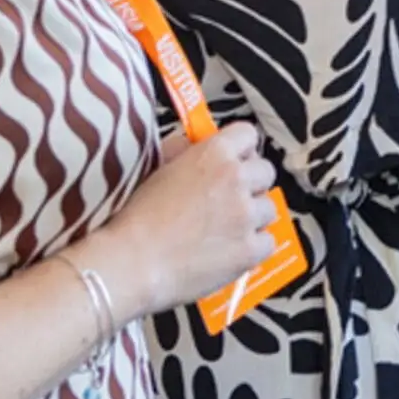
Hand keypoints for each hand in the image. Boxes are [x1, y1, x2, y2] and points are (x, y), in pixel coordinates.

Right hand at [97, 123, 282, 315]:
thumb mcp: (157, 169)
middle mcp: (237, 178)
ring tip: (224, 231)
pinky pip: (267, 242)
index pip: (248, 135)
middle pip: (265, 171)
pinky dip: (252, 248)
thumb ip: (183, 151)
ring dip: (252, 218)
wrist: (130, 263)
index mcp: (215, 153)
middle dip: (250, 185)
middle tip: (228, 201)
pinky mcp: (250, 249)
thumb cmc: (134, 218)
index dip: (240, 150)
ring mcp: (246, 214)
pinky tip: (228, 252)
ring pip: (268, 208)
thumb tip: (194, 144)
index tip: (232, 163)